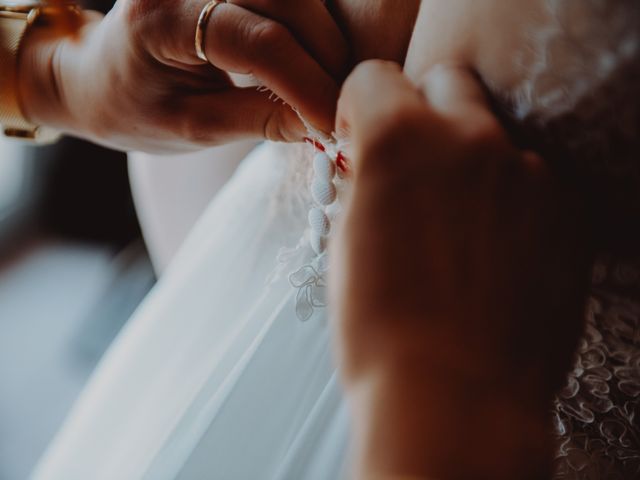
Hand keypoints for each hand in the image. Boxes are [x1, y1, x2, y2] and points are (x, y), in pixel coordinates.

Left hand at [18, 0, 347, 151]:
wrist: (99, 76)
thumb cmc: (134, 109)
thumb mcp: (191, 129)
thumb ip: (259, 121)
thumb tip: (324, 122)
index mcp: (162, 20)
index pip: (258, 43)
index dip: (308, 83)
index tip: (337, 122)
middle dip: (327, 52)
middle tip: (343, 102)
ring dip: (325, 33)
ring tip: (331, 81)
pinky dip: (310, 19)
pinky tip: (314, 53)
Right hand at [330, 61, 591, 478]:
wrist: (453, 398)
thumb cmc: (382, 330)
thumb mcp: (347, 239)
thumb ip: (364, 180)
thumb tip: (370, 159)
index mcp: (398, 139)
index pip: (375, 77)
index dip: (360, 106)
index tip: (360, 136)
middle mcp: (468, 138)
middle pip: (447, 82)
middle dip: (422, 110)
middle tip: (412, 163)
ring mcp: (527, 171)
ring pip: (494, 131)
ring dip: (470, 157)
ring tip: (456, 219)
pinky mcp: (566, 209)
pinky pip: (532, 177)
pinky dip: (510, 195)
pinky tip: (492, 247)